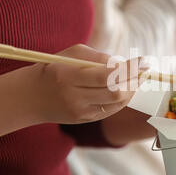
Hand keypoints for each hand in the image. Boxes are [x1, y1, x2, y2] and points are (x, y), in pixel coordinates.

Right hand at [24, 44, 144, 124]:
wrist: (31, 97)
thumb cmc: (55, 68)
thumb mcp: (72, 54)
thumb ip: (99, 57)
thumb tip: (125, 65)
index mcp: (70, 76)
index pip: (107, 75)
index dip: (130, 69)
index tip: (144, 60)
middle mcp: (75, 96)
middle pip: (116, 92)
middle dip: (135, 80)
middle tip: (144, 70)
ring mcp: (81, 111)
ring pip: (118, 103)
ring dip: (132, 90)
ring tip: (138, 78)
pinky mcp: (85, 120)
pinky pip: (112, 110)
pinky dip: (123, 98)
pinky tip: (127, 88)